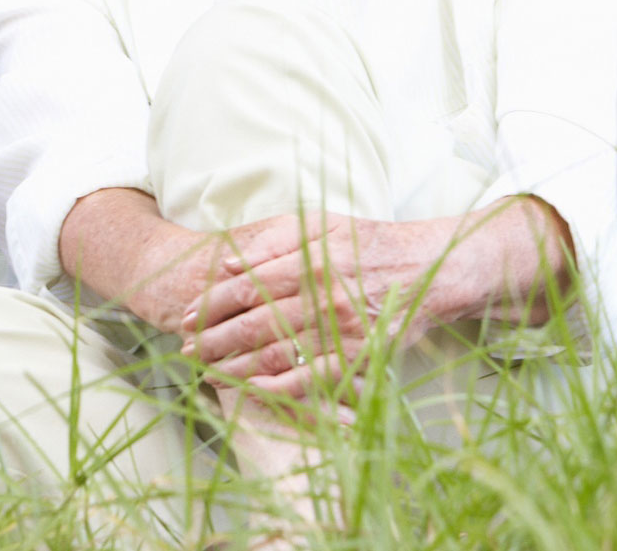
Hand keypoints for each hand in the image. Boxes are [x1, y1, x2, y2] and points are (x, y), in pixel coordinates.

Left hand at [182, 212, 491, 400]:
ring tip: (207, 372)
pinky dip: (279, 390)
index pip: (246, 286)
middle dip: (212, 340)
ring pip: (277, 355)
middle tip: (186, 349)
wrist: (431, 269)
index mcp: (310, 259)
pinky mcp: (360, 357)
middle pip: (254, 324)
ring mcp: (343, 330)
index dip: (209, 304)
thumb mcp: (322, 223)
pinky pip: (312, 380)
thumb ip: (274, 238)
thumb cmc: (370, 243)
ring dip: (235, 367)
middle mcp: (325, 296)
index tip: (185, 315)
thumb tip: (228, 263)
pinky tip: (251, 393)